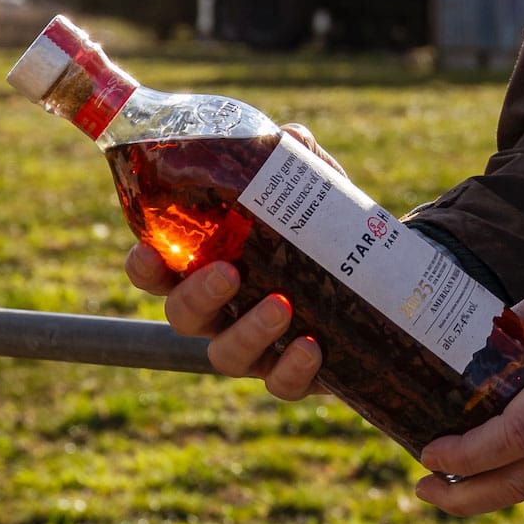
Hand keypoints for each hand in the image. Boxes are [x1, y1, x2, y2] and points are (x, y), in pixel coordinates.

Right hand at [120, 122, 335, 400]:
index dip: (144, 268)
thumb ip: (297, 164)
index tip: (148, 253)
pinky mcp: (293, 373)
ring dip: (248, 332)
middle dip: (198, 297)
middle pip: (183, 316)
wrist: (378, 281)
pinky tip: (312, 345)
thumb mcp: (313, 193)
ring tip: (283, 304)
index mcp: (209, 264)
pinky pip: (280, 384)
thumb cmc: (323, 230)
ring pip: (226, 356)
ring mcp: (255, 347)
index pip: (159, 271)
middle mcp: (222, 311)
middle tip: (229, 272)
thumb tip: (291, 139)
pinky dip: (291, 369)